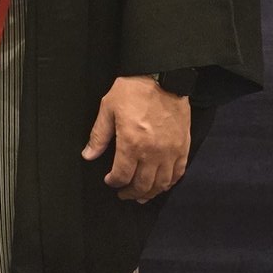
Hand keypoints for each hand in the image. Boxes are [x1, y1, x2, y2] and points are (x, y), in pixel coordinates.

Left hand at [81, 75, 192, 202]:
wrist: (163, 77)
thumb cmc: (133, 91)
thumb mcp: (108, 109)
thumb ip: (99, 136)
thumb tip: (88, 155)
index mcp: (132, 144)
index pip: (122, 175)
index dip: (114, 182)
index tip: (110, 182)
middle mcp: (153, 152)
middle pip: (143, 184)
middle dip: (131, 192)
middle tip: (124, 194)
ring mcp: (171, 151)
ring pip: (162, 182)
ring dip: (151, 192)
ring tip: (142, 195)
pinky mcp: (183, 146)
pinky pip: (179, 172)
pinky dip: (170, 182)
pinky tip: (162, 184)